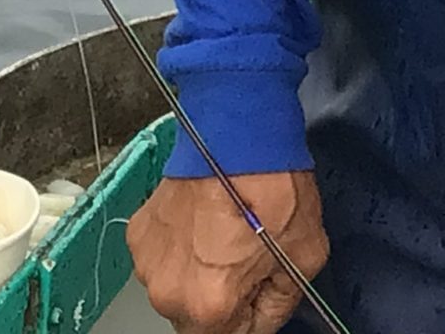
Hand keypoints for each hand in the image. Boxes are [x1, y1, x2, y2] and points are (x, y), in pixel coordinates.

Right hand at [127, 170, 329, 333]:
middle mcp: (168, 293)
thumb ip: (281, 303)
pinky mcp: (138, 234)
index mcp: (209, 306)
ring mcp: (148, 263)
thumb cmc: (274, 187)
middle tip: (247, 259)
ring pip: (179, 289)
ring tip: (225, 234)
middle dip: (224, 300)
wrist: (238, 129)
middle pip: (199, 320)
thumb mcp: (305, 255)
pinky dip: (181, 248)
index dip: (252, 318)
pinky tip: (204, 219)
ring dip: (199, 274)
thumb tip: (266, 316)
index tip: (261, 292)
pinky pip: (163, 259)